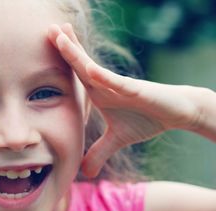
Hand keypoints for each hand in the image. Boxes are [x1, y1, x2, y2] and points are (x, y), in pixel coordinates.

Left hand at [48, 23, 201, 177]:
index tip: (44, 49)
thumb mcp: (116, 140)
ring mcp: (118, 85)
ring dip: (76, 53)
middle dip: (63, 45)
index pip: (73, 74)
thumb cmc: (145, 120)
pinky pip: (117, 82)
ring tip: (60, 36)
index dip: (59, 61)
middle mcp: (104, 84)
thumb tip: (84, 172)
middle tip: (47, 28)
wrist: (175, 113)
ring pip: (93, 67)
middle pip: (78, 63)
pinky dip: (104, 77)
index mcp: (97, 92)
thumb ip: (98, 152)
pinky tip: (89, 69)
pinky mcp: (136, 89)